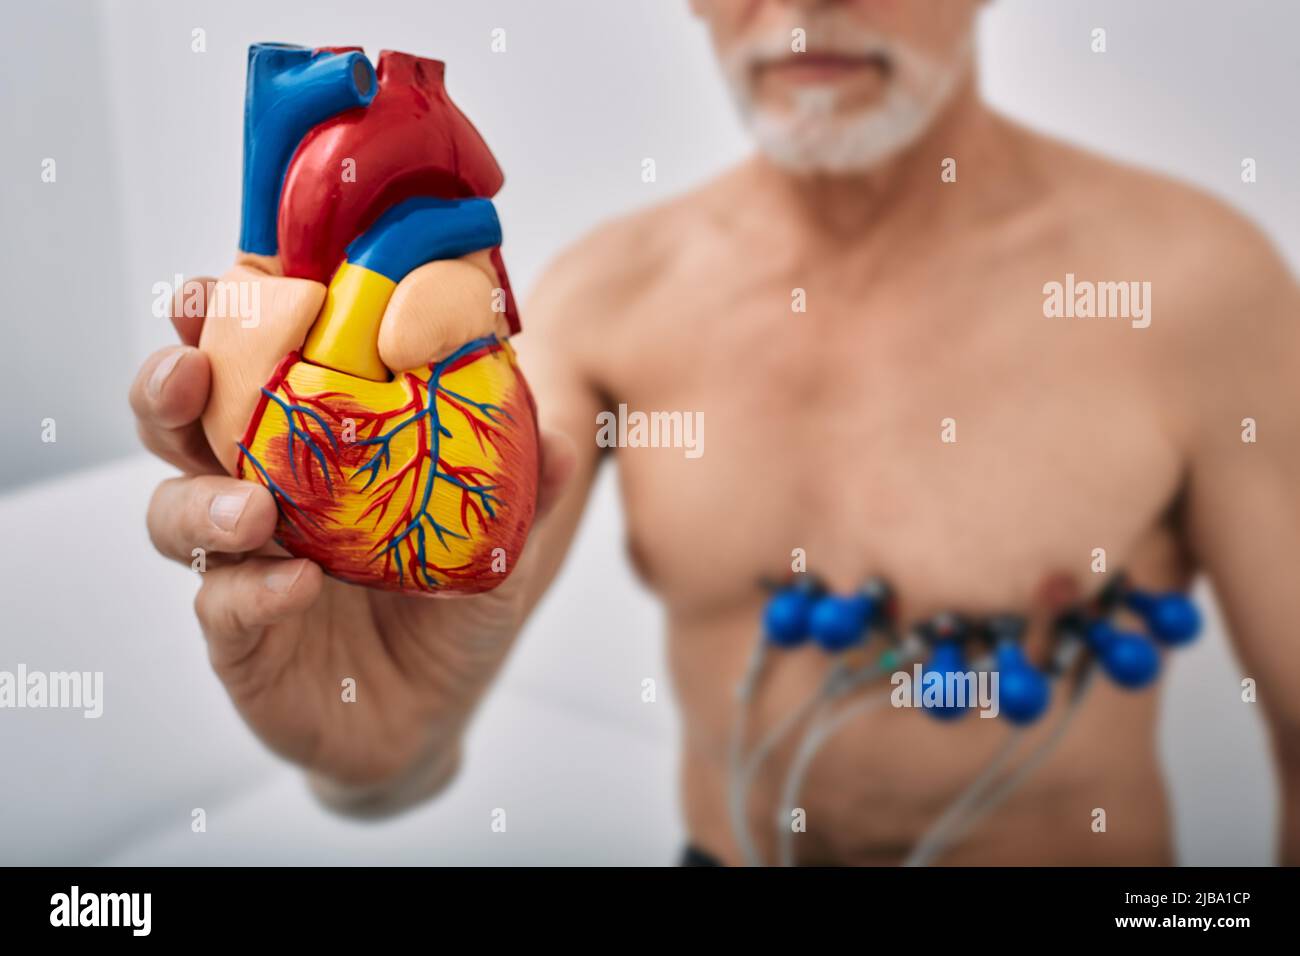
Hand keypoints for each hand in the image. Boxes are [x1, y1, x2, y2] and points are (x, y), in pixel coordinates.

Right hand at [130, 272, 574, 812]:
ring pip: (176, 513)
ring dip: (203, 499)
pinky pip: (222, 607)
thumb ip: (524, 489)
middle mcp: (261, 495)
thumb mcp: (498, 546)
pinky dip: (251, 592)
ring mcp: (241, 567)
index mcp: (312, 450)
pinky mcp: (239, 642)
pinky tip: (295, 588)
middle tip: (189, 368)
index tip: (217, 287)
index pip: (252, 369)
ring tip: (255, 509)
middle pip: (182, 424)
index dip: (223, 325)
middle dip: (170, 386)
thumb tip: (562, 436)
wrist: (429, 718)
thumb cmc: (450, 609)